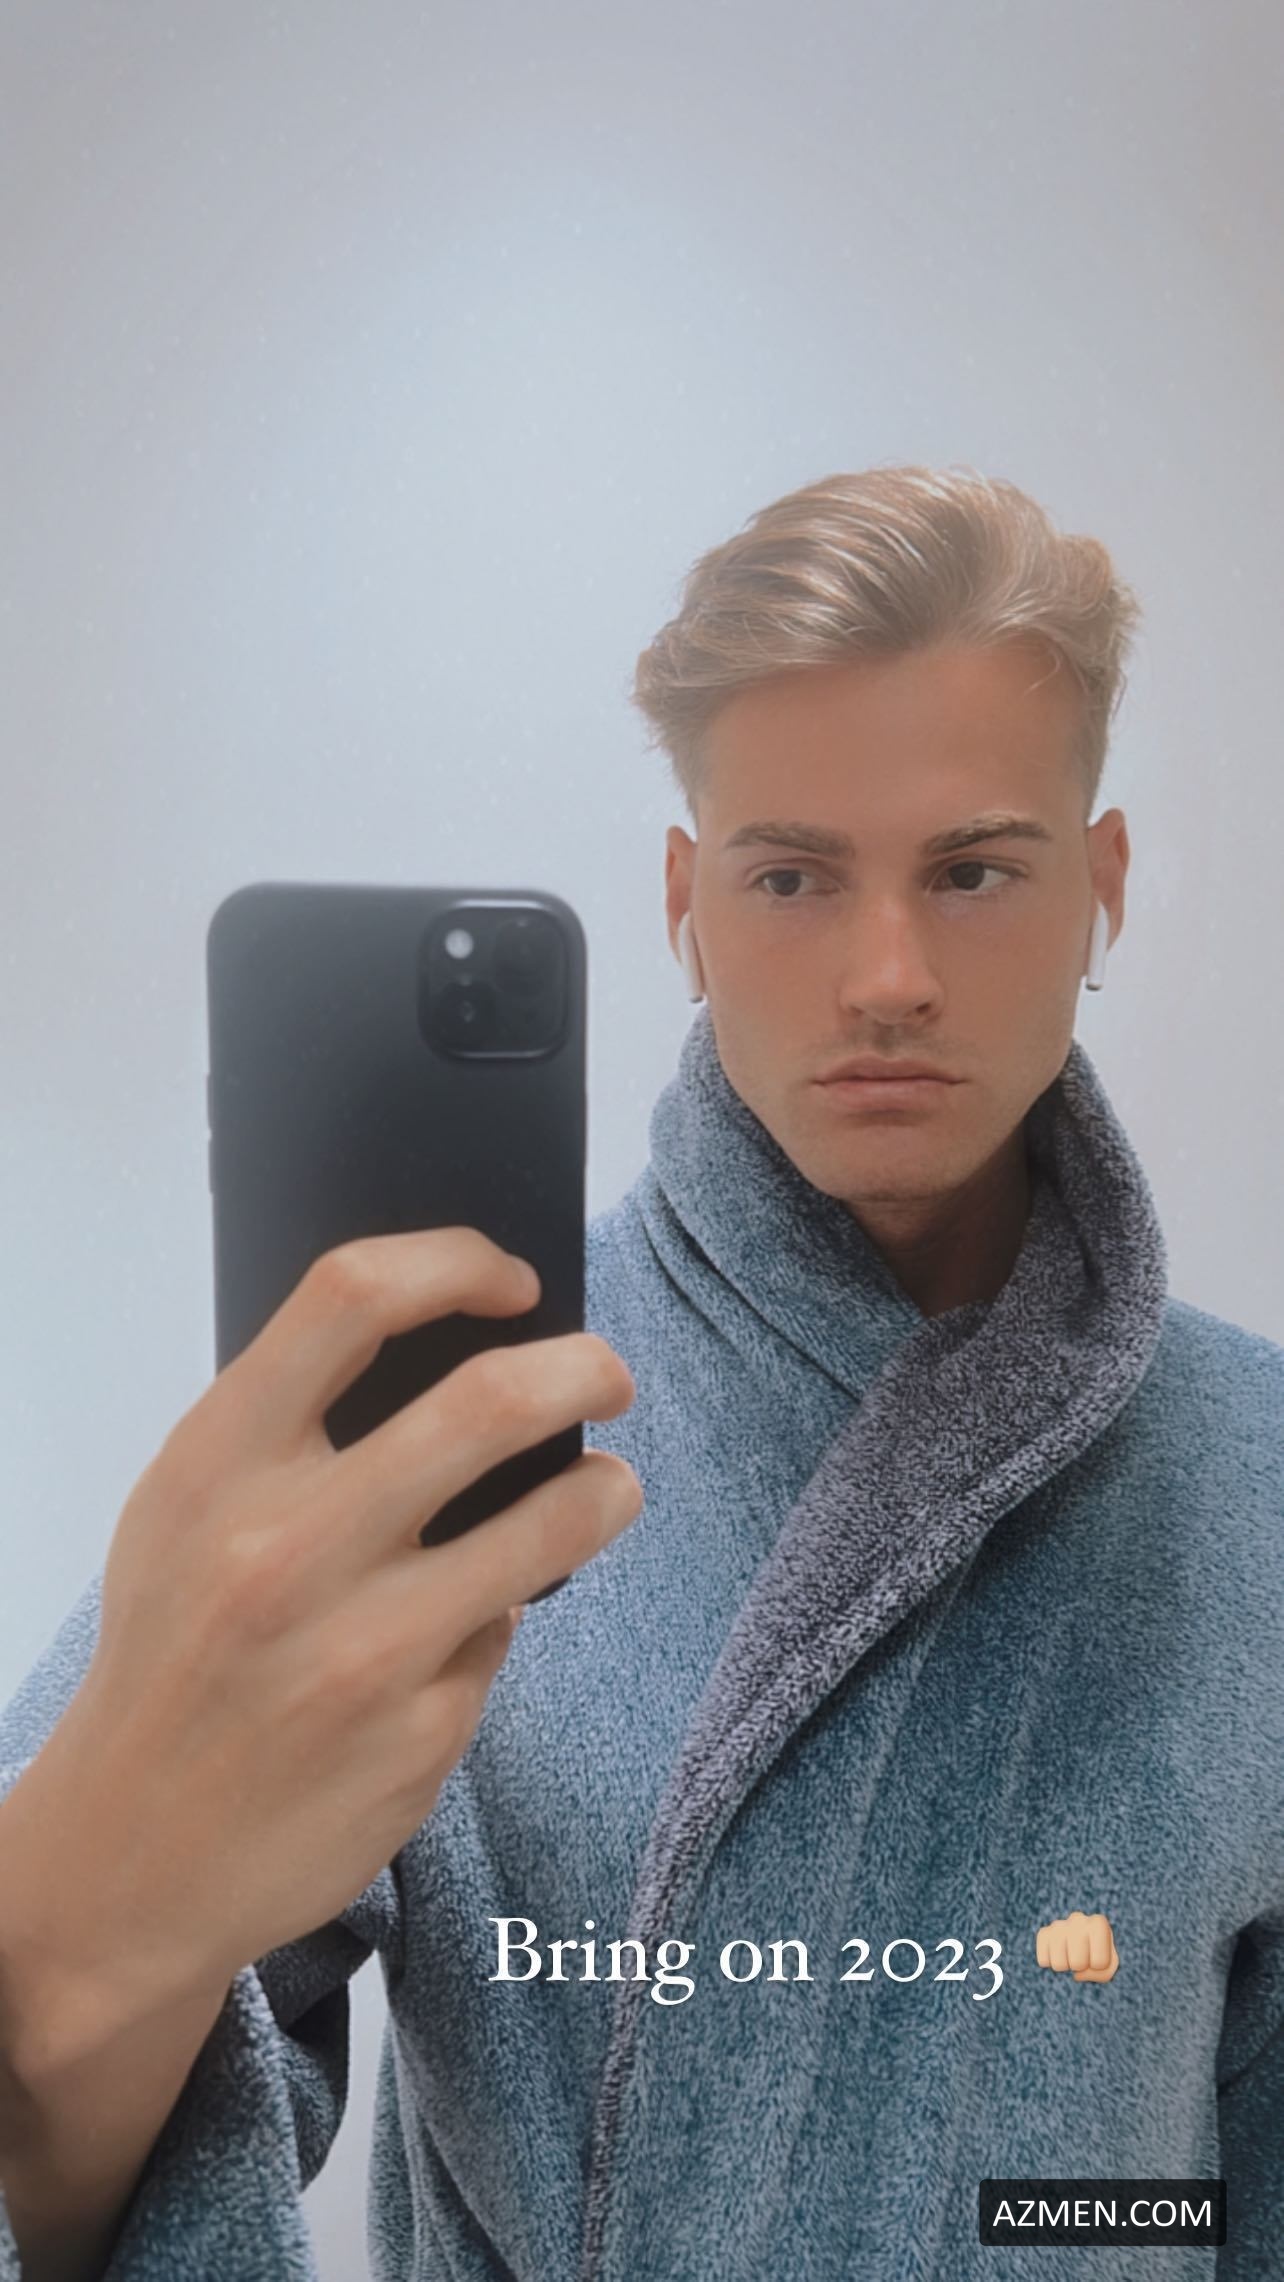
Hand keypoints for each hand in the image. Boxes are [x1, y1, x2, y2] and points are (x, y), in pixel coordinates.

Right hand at [12, 1228, 642, 2019]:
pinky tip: (464, 1634)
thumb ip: (290, 1427)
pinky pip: (504, 1634)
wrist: (128, 1855)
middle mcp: (284, 1547)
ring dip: (607, 1490)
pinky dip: (503, 1616)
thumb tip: (456, 1340)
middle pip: (488, 1398)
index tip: (518, 1281)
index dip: (457, 1262)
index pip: (353, 1296)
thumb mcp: (187, 1513)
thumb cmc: (175, 1651)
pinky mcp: (417, 1736)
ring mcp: (358, 1648)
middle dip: (586, 1370)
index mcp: (218, 1463)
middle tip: (610, 1378)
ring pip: (551, 1518)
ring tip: (610, 1488)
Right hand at [1036, 1910, 1118, 1981]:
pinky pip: (1043, 1960)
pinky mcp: (1044, 1933)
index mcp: (1098, 1923)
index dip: (1099, 1966)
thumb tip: (1076, 1975)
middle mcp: (1077, 1919)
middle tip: (1082, 1955)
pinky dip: (1050, 1964)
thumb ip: (1102, 1973)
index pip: (1099, 1962)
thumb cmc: (1098, 1953)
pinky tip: (1057, 1954)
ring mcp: (1058, 1925)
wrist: (1084, 1939)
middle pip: (1077, 1964)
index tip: (1098, 1954)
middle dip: (1081, 1966)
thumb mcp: (1109, 1965)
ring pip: (1059, 1964)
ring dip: (1065, 1966)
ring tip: (1070, 1954)